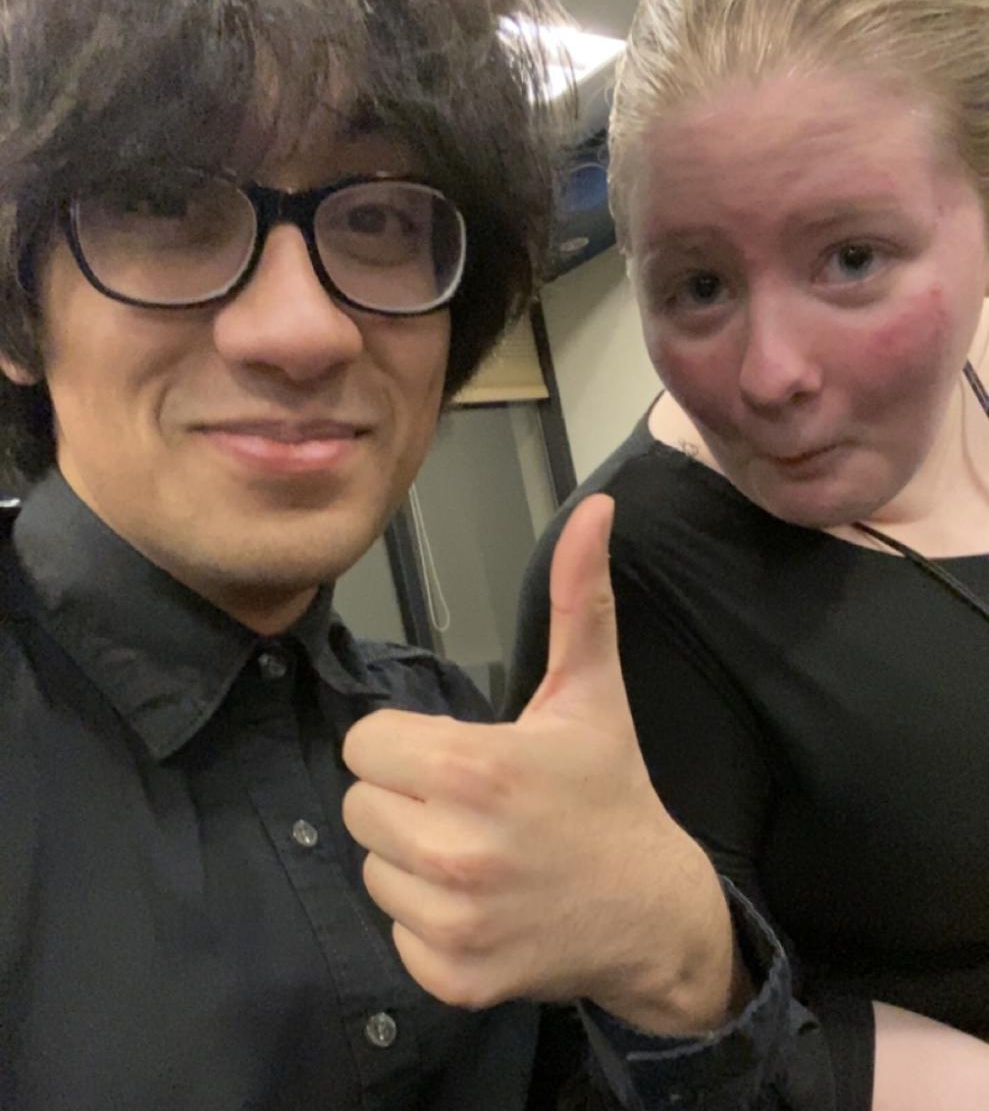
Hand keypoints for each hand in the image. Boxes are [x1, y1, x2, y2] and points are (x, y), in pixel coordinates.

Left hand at [342, 494, 737, 1031]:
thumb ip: (578, 598)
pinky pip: (393, 928)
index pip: (365, 744)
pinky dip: (425, 918)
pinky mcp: (451, 977)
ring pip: (371, 865)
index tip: (455, 754)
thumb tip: (595, 510)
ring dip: (410, 856)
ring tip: (476, 850)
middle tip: (468, 802)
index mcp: (475, 770)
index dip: (405, 743)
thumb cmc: (609, 792)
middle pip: (359, 803)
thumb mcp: (592, 692)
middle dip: (404, 795)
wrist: (653, 911)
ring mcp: (451, 922)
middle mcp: (454, 850)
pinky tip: (480, 903)